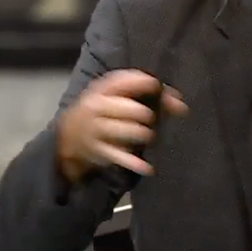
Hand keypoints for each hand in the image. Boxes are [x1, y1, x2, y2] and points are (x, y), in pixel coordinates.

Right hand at [57, 69, 187, 180]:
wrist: (70, 134)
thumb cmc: (104, 109)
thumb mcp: (117, 96)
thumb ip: (149, 95)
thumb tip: (182, 106)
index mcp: (102, 90)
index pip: (123, 82)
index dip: (145, 83)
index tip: (157, 88)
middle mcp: (97, 108)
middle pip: (129, 109)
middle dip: (146, 114)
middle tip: (150, 119)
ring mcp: (97, 131)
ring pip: (126, 131)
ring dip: (142, 134)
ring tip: (148, 136)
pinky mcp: (99, 151)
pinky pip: (120, 158)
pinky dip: (135, 164)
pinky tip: (148, 168)